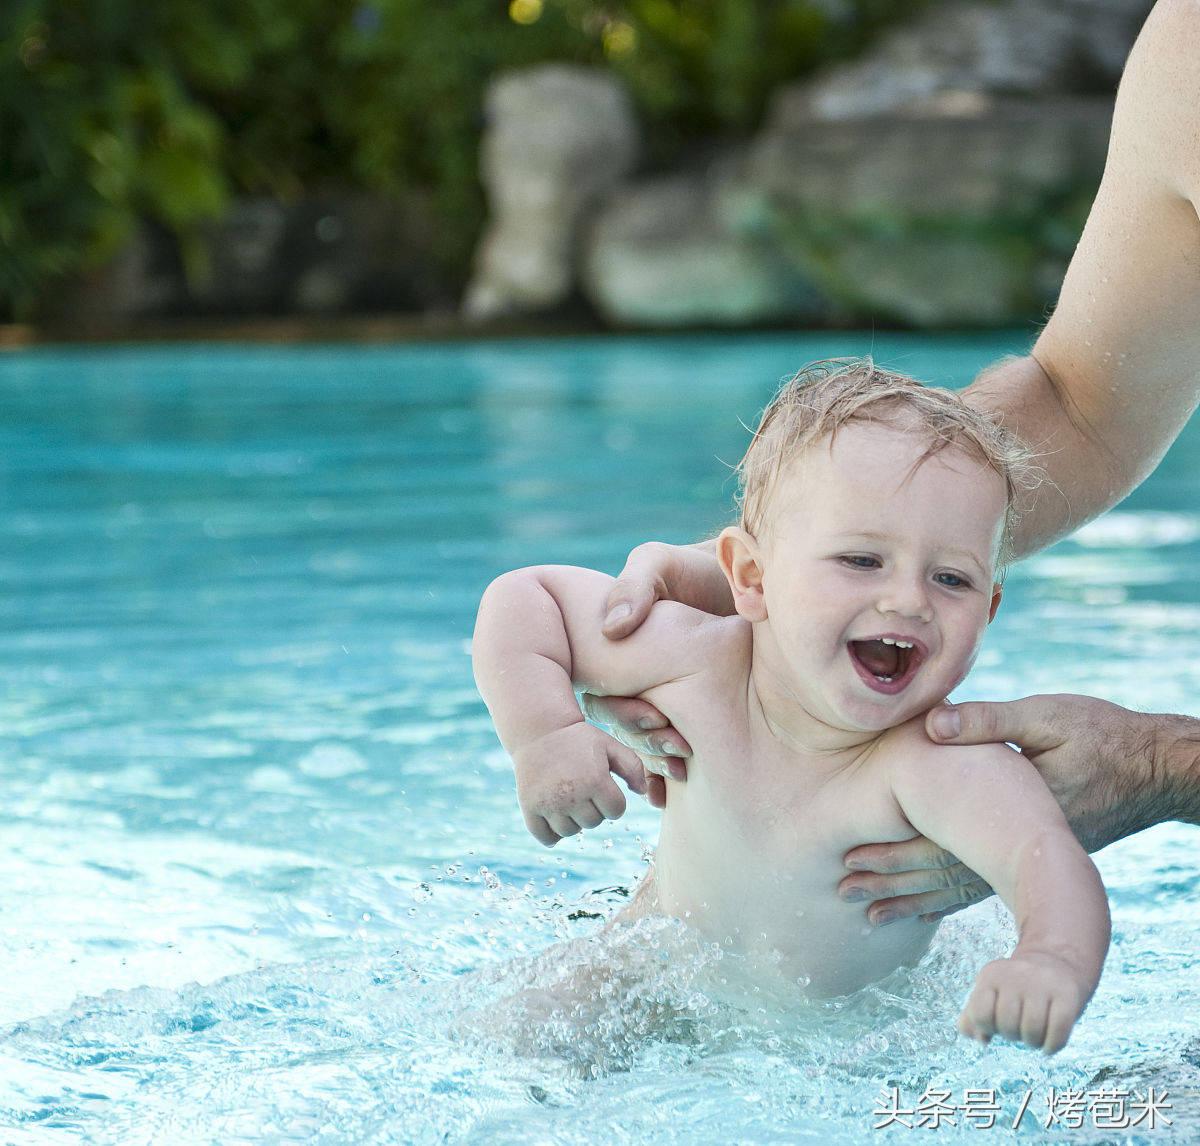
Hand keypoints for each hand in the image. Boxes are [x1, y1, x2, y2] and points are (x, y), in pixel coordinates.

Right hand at [513, 723, 645, 846]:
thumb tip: (643, 793)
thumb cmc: (579, 739)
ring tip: (568, 797)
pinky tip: (554, 816)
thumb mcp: (609, 745)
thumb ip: (632, 767)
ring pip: (571, 832)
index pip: (615, 811)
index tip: (603, 785)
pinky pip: (547, 838)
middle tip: (583, 787)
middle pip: (593, 822)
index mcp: (595, 780)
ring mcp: (549, 803)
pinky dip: (552, 833)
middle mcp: (572, 795)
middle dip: (593, 807)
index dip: (613, 799)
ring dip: (573, 819)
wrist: (540, 732)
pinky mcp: (530, 808)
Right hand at [582, 540, 731, 801]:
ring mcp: (660, 702)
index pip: (601, 698)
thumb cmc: (692, 568)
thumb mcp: (660, 563)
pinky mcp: (690, 718)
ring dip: (658, 761)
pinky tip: (678, 788)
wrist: (740, 580)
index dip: (621, 714)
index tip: (653, 717)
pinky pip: (673, 752)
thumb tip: (613, 629)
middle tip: (677, 746)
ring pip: (644, 746)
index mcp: (612, 657)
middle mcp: (630, 684)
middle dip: (644, 743)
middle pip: (621, 729)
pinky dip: (669, 773)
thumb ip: (634, 586)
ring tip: (683, 765)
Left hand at [839, 694, 1184, 923]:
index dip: (896, 851)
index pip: (942, 840)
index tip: (852, 856)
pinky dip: (949, 896)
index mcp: (1012, 815)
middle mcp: (1018, 847)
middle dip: (893, 881)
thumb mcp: (1047, 716)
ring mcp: (1029, 858)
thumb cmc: (1102, 735)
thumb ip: (988, 721)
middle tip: (843, 889)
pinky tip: (927, 906)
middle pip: (943, 870)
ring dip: (915, 898)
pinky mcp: (1036, 857)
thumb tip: (932, 724)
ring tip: (871, 911)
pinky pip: (986, 883)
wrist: (1157, 768)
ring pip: (961, 885)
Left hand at [958, 950, 1091, 1054]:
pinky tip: (1048, 1045)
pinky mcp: (1067, 994)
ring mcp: (1042, 984)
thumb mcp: (991, 992)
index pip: (980, 1015)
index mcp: (991, 975)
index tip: (996, 1023)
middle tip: (1020, 1027)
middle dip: (1013, 1035)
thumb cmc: (1017, 987)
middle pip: (1007, 1026)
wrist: (1056, 961)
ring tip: (1034, 1035)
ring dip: (1033, 1043)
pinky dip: (1052, 1046)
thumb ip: (973, 1015)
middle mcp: (1015, 975)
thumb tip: (978, 1038)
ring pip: (1032, 1032)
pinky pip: (1058, 1033)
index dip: (988, 1028)